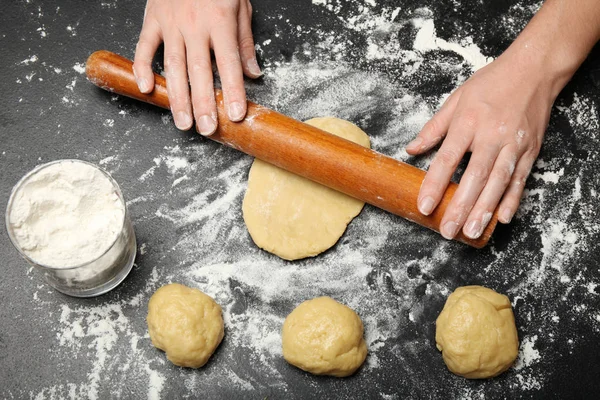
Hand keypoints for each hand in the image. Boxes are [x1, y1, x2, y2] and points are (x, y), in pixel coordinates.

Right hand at [133, 0, 261, 134]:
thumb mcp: (240, 6)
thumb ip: (245, 41)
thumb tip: (253, 73)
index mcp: (220, 22)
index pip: (229, 63)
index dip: (234, 90)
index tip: (237, 114)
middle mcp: (195, 25)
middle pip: (200, 71)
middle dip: (204, 103)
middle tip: (207, 129)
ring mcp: (171, 23)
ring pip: (173, 66)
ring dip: (177, 97)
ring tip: (183, 122)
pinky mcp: (152, 19)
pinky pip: (144, 47)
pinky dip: (142, 67)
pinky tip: (146, 89)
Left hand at [406, 49, 556, 239]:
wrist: (534, 70)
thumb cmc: (491, 83)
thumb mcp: (456, 99)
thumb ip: (433, 128)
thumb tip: (411, 149)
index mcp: (468, 122)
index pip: (447, 159)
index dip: (434, 184)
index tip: (425, 206)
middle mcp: (491, 135)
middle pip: (474, 177)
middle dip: (460, 207)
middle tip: (448, 230)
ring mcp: (514, 144)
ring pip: (498, 182)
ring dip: (485, 209)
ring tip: (472, 231)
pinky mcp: (531, 151)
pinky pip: (521, 179)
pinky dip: (513, 200)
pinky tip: (503, 218)